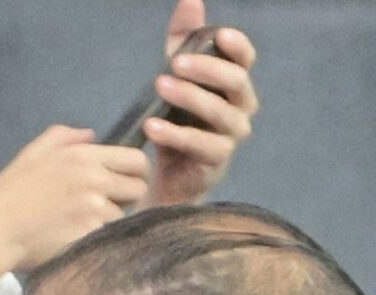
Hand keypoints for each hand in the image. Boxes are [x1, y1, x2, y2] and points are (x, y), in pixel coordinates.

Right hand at [0, 126, 149, 274]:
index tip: (122, 183)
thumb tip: (91, 135)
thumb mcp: (30, 155)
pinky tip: (76, 238)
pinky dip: (96, 237)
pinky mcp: (90, 234)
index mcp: (84, 157)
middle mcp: (95, 179)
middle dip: (125, 197)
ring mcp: (94, 209)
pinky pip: (108, 234)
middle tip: (103, 206)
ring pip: (123, 214)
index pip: (136, 160)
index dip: (135, 172)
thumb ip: (62, 136)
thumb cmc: (7, 194)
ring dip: (108, 220)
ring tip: (82, 225)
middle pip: (138, 188)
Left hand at [143, 5, 257, 207]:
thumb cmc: (177, 118)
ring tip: (159, 86)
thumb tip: (190, 0)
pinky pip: (201, 145)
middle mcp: (241, 107)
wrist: (168, 175)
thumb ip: (182, 40)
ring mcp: (232, 135)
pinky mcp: (216, 161)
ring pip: (220, 112)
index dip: (237, 46)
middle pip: (236, 81)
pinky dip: (175, 134)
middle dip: (207, 70)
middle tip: (174, 63)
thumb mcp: (176, 76)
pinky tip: (152, 126)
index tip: (219, 34)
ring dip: (189, 97)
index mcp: (235, 84)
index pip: (245, 59)